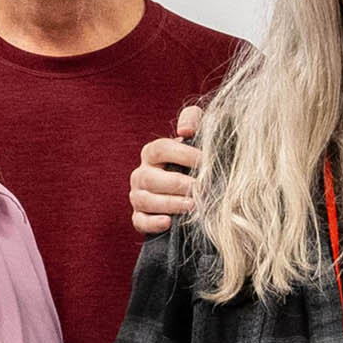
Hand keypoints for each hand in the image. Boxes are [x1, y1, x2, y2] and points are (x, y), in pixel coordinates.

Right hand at [130, 105, 202, 234]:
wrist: (194, 189)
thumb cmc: (196, 159)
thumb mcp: (197, 132)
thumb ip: (192, 119)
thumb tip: (185, 131)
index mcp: (152, 153)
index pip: (161, 149)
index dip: (182, 154)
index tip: (205, 161)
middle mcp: (141, 173)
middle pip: (151, 178)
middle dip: (178, 184)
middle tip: (200, 188)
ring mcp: (138, 196)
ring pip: (146, 200)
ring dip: (170, 203)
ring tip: (192, 206)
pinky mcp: (139, 216)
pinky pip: (140, 221)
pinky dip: (153, 223)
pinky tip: (169, 222)